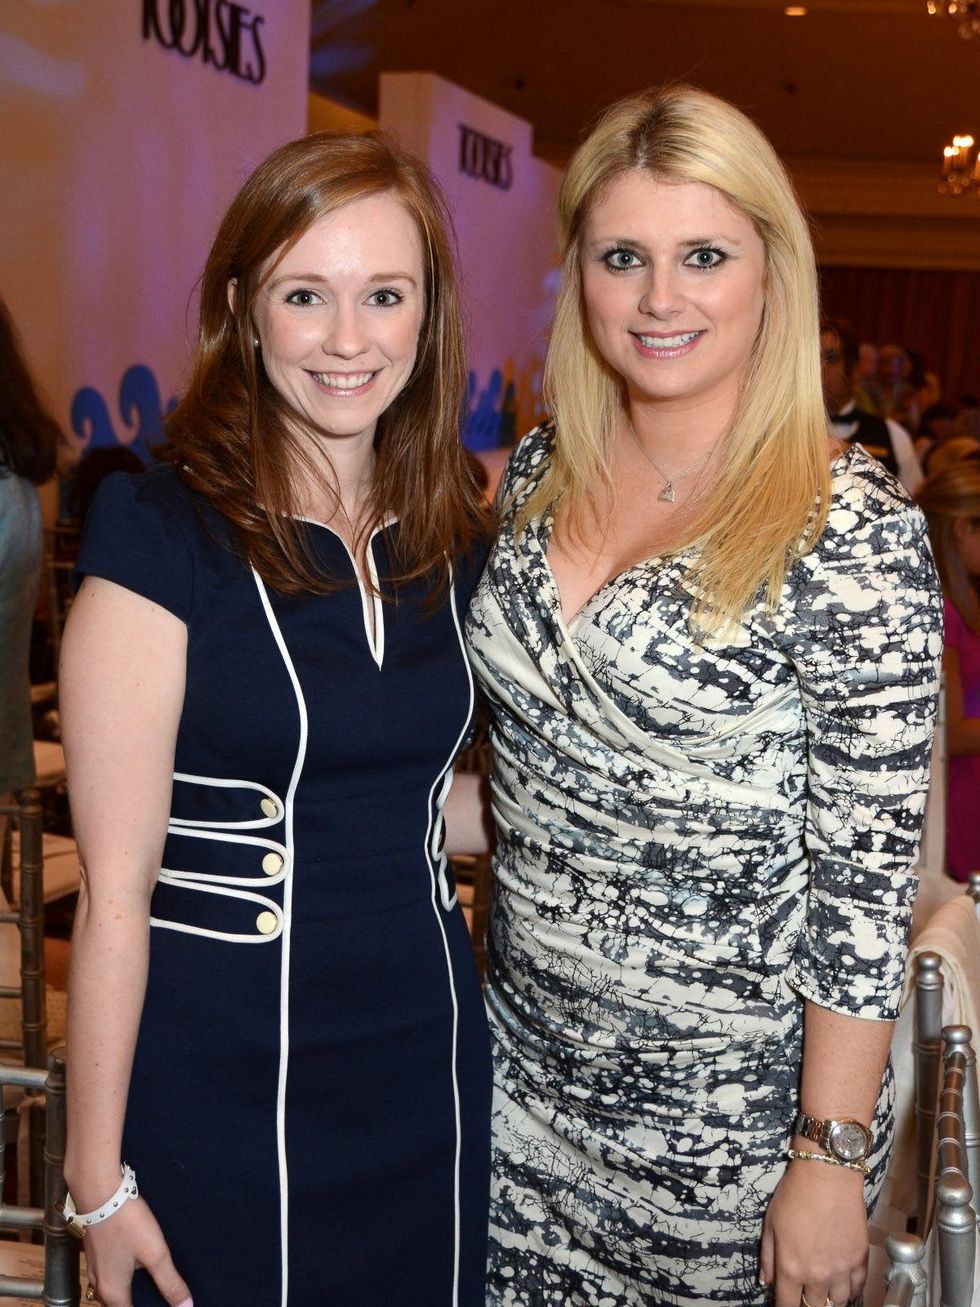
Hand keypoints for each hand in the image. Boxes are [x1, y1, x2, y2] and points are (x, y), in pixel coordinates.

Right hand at [82, 1198, 191, 1306]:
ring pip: (113, 1291)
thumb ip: (170, 1282)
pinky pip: (110, 1275)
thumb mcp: (155, 1253)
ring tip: (152, 1285)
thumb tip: (186, 1306)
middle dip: (138, 1303)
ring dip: (131, 1292)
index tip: (164, 1306)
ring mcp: (95, 1268)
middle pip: (120, 1305)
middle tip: (161, 1298)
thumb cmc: (128, 1223)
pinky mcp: (95, 1253)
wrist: (99, 1193)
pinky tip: (138, 1264)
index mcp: (113, 1292)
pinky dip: (124, 1277)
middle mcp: (100, 1285)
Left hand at [760, 1156, 868, 1306]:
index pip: (787, 1306)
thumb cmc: (795, 1195)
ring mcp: (842, 1269)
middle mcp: (818, 1275)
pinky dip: (850, 1290)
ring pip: (838, 1303)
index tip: (784, 1304)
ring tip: (822, 1292)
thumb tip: (767, 1281)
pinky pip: (858, 1288)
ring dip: (828, 1300)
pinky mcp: (860, 1259)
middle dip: (806, 1305)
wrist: (827, 1176)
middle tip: (802, 1294)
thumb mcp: (770, 1223)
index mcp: (792, 1267)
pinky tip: (842, 1284)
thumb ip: (768, 1257)